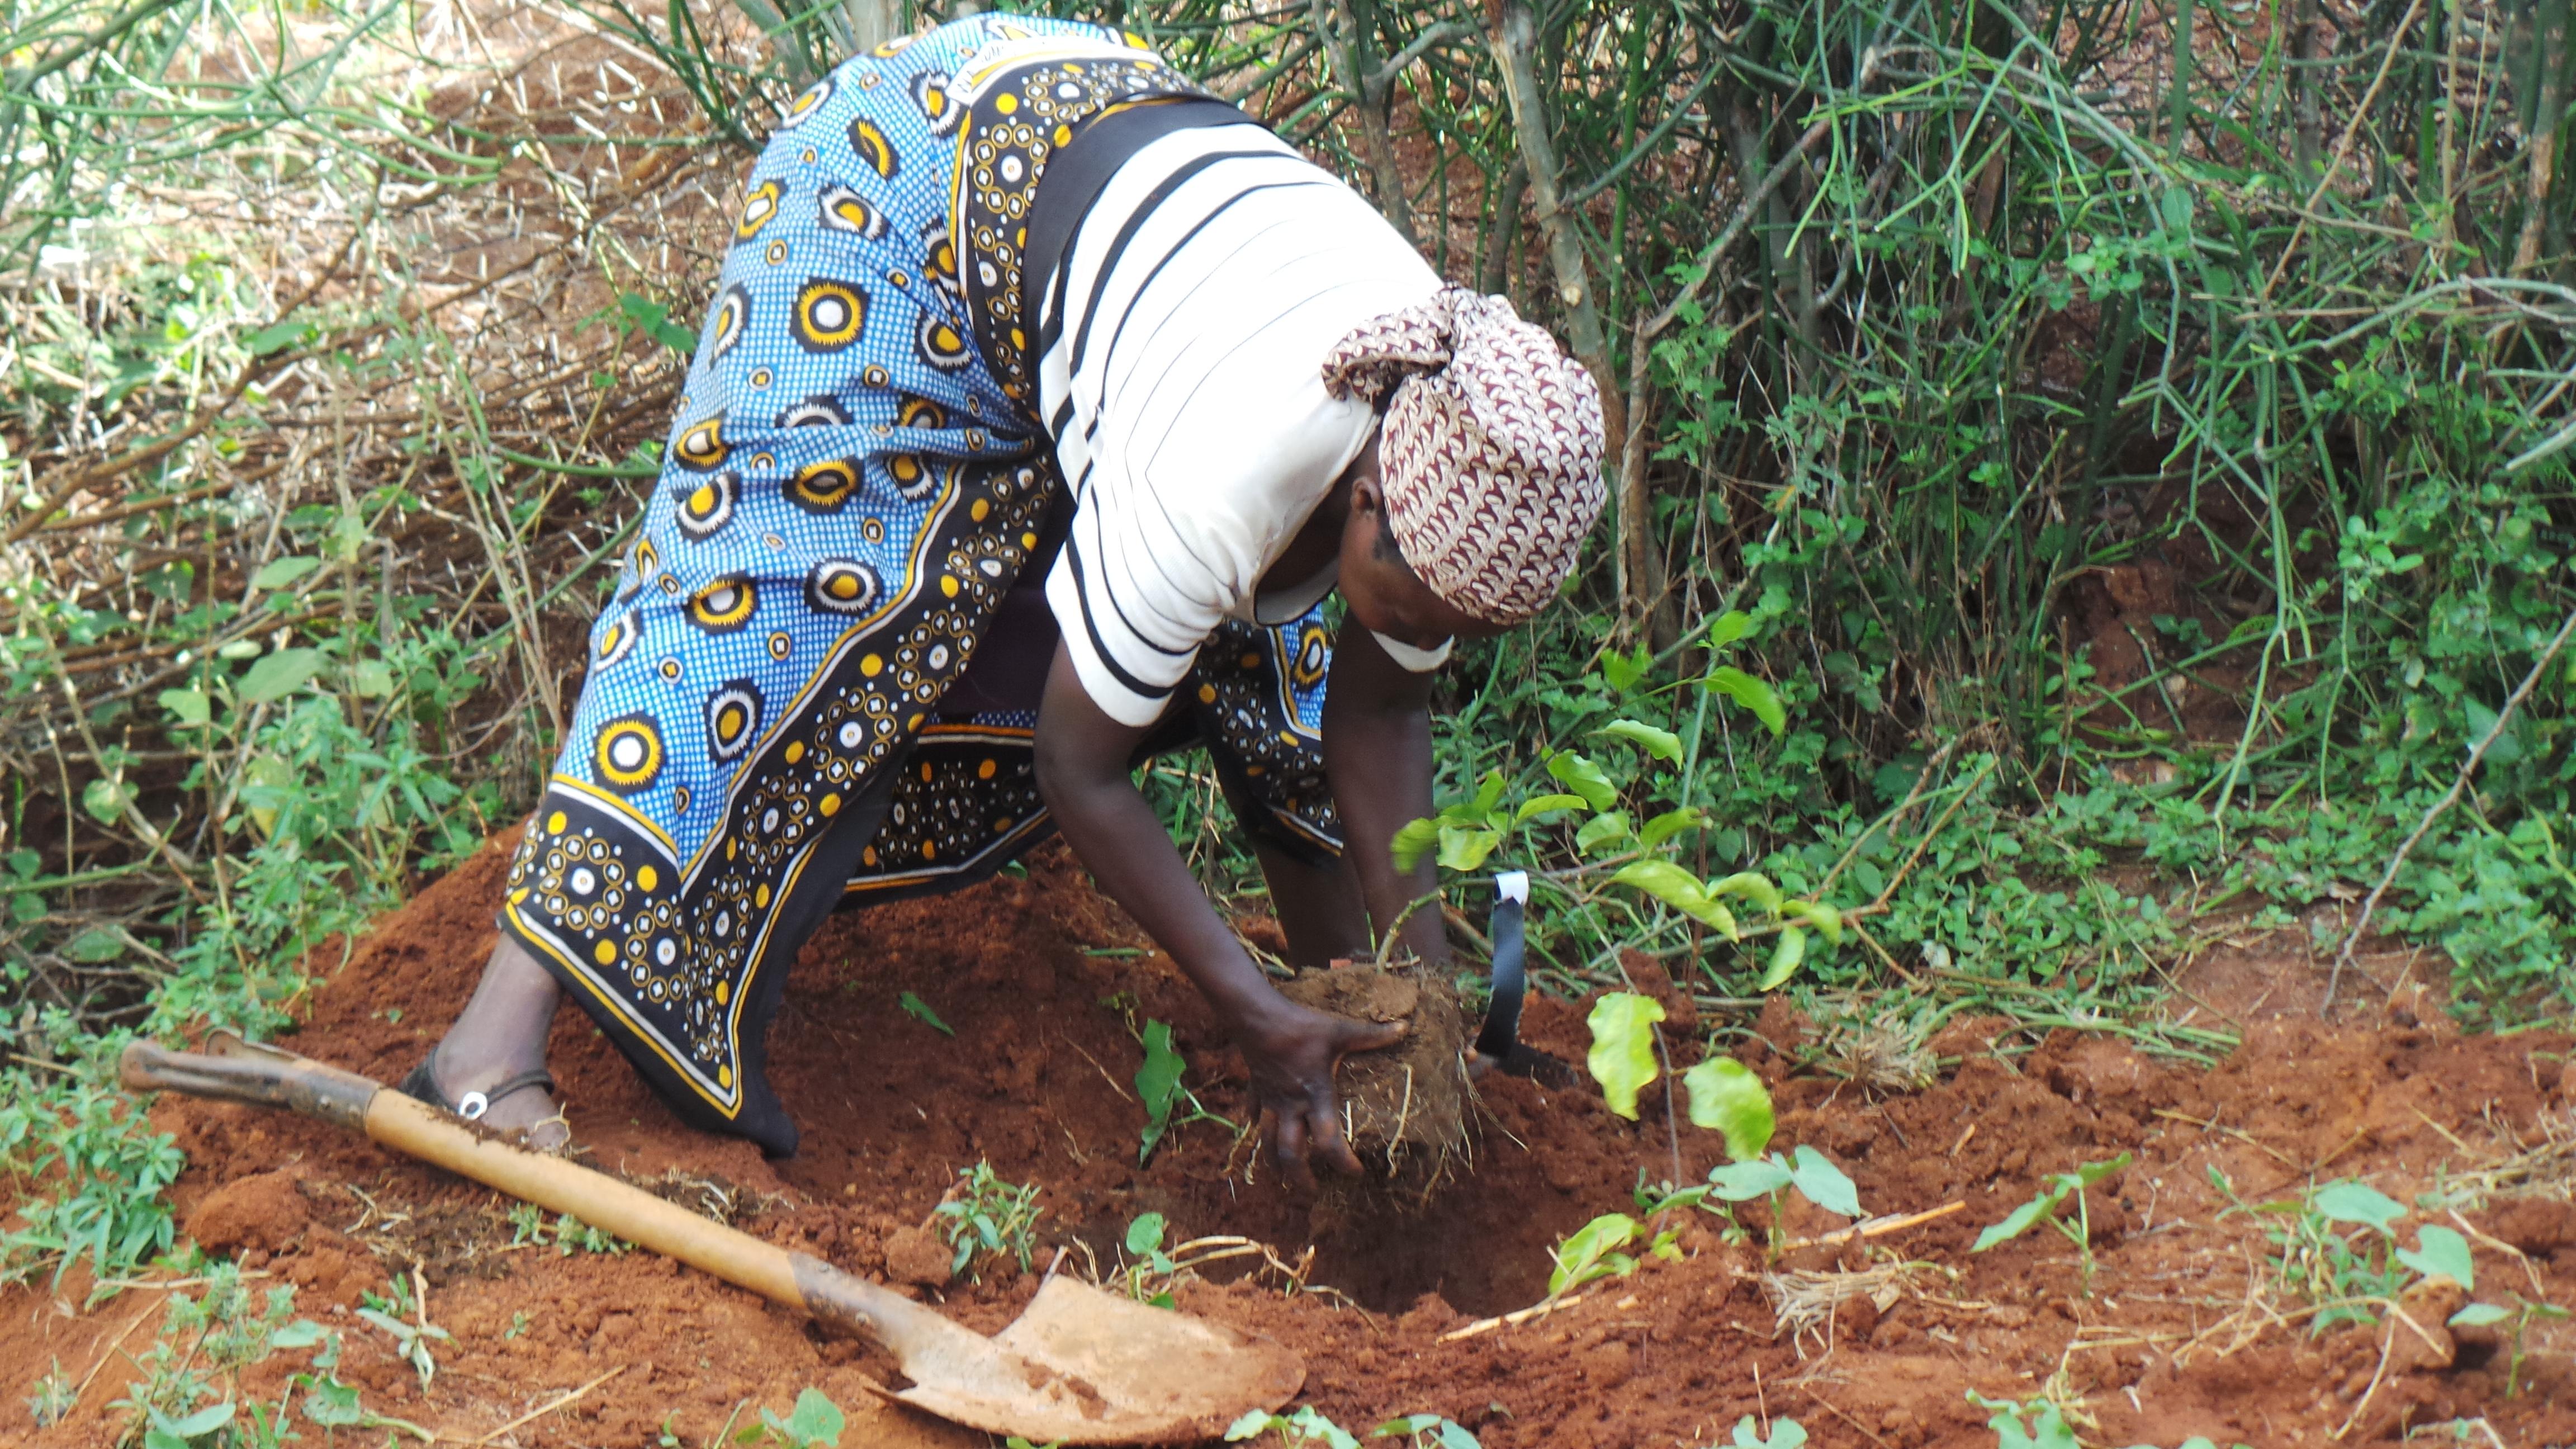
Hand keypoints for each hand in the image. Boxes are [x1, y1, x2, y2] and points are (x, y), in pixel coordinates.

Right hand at [1230, 996, 1404, 1189]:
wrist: (1257, 1017)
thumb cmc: (1301, 1027)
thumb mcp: (1339, 1031)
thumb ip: (1371, 1035)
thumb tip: (1404, 1028)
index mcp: (1315, 1097)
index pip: (1328, 1141)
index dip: (1342, 1162)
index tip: (1356, 1173)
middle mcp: (1291, 1106)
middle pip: (1289, 1154)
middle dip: (1300, 1177)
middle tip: (1312, 1190)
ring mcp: (1271, 1099)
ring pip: (1266, 1142)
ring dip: (1274, 1162)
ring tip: (1283, 1177)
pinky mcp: (1257, 1088)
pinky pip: (1254, 1113)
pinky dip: (1256, 1124)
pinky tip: (1258, 1129)